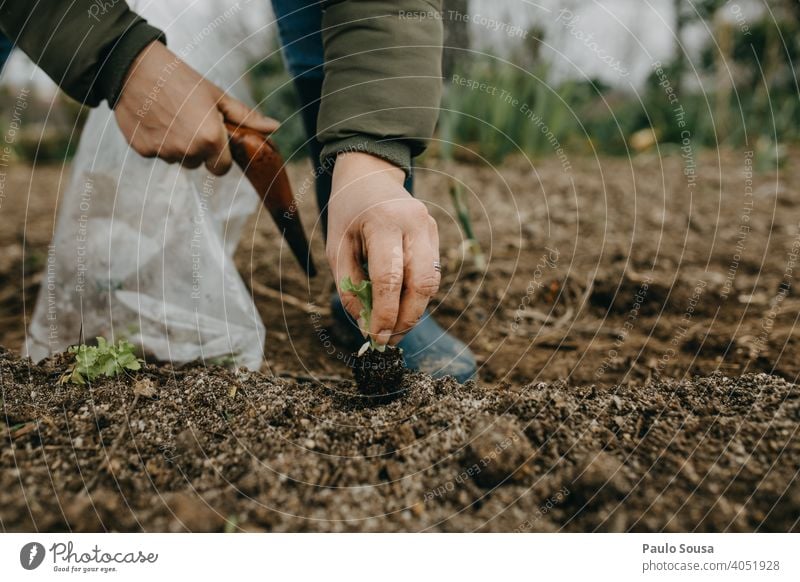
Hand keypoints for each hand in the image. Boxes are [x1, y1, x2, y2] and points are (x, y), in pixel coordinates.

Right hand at [114, 41, 278, 174]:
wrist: (134, 67)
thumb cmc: (181, 79)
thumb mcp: (217, 97)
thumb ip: (246, 118)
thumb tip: (274, 127)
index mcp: (210, 139)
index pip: (222, 169)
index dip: (220, 157)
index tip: (215, 141)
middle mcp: (188, 150)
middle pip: (199, 164)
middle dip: (199, 150)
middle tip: (190, 121)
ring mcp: (164, 152)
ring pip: (178, 160)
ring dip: (178, 146)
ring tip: (172, 117)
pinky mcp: (143, 151)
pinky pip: (158, 153)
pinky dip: (158, 141)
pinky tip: (155, 119)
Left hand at [327, 152, 440, 345]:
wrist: (369, 176)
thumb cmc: (348, 213)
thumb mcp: (336, 248)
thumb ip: (350, 286)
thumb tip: (367, 325)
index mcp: (384, 222)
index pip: (390, 279)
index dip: (385, 314)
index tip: (376, 338)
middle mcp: (414, 223)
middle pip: (421, 284)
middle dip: (406, 319)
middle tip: (388, 339)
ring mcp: (429, 227)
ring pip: (431, 282)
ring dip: (414, 310)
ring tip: (393, 326)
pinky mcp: (435, 234)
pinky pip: (431, 273)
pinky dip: (416, 294)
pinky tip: (399, 303)